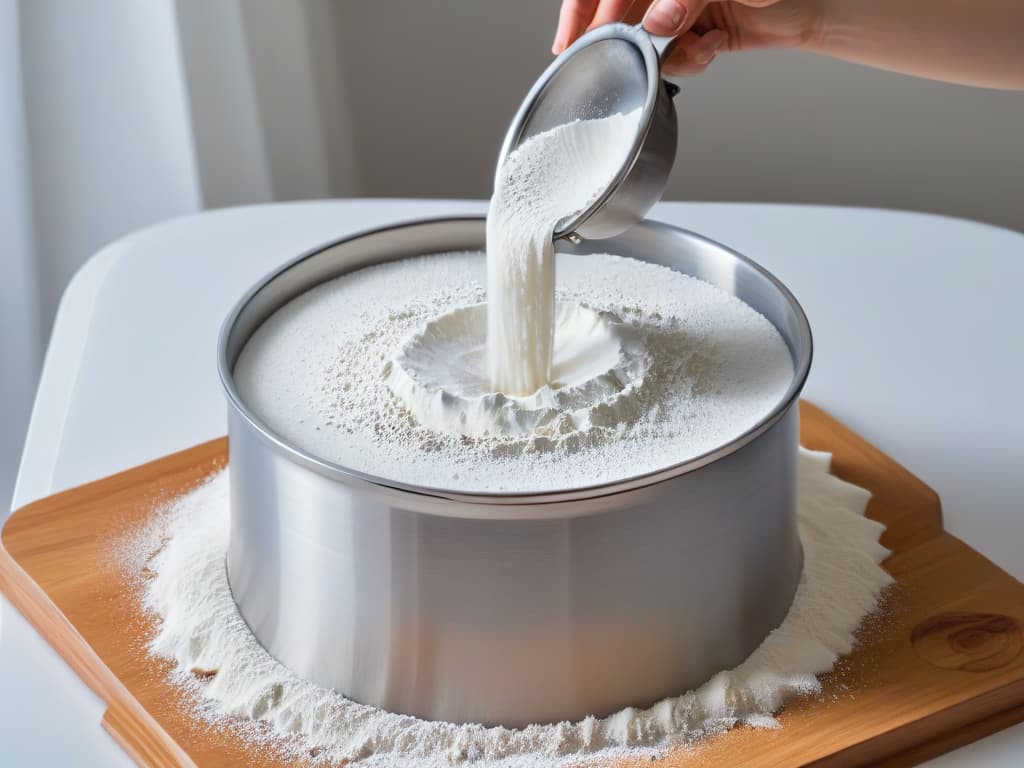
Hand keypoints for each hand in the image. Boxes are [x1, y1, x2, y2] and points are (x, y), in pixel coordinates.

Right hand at [553, 0, 823, 76]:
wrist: (819, 3)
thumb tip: (658, 20)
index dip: (581, 10)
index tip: (568, 42)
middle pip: (622, 12)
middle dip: (627, 40)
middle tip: (625, 61)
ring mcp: (684, 5)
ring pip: (649, 40)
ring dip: (667, 53)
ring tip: (695, 45)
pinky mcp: (702, 29)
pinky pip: (678, 54)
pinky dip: (690, 59)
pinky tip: (711, 47)